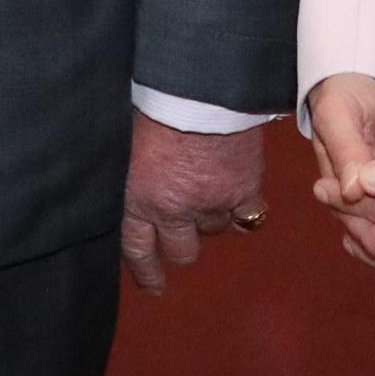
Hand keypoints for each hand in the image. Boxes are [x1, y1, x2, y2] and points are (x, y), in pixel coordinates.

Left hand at [119, 115, 266, 294]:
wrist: (196, 88)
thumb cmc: (152, 104)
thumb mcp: (125, 143)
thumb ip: (131, 174)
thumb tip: (130, 186)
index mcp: (137, 199)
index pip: (138, 250)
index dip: (147, 272)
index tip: (155, 287)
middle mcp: (173, 209)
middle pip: (181, 250)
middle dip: (182, 242)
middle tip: (185, 229)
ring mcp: (210, 203)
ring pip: (214, 229)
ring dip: (211, 214)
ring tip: (209, 185)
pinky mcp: (243, 190)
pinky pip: (249, 217)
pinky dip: (245, 210)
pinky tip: (241, 196)